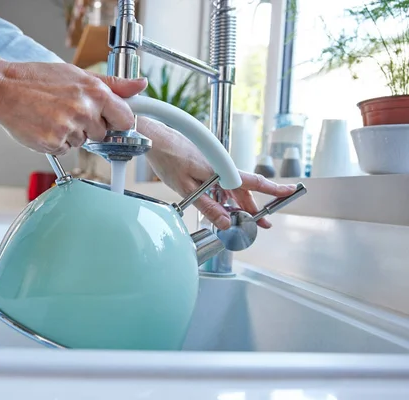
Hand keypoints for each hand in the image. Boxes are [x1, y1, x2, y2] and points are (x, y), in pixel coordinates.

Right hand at [0, 55, 146, 154]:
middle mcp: (84, 110)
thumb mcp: (79, 75)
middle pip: (102, 134)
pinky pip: (65, 149)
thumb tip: (141, 85)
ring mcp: (69, 128)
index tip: (107, 119)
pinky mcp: (53, 143)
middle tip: (68, 111)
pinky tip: (45, 126)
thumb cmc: (38, 80)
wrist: (4, 89)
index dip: (116, 121)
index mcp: (95, 92)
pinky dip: (56, 141)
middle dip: (90, 126)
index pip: (125, 119)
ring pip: (83, 142)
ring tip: (53, 116)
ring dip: (71, 134)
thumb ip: (114, 84)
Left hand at [137, 117, 296, 229]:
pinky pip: (220, 183)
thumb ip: (208, 207)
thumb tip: (226, 223)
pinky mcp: (204, 165)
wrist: (154, 139)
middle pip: (243, 190)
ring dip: (237, 204)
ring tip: (241, 220)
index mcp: (221, 171)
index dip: (273, 190)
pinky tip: (219, 206)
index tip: (290, 192)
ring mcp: (213, 165)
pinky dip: (223, 196)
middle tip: (265, 223)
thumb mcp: (187, 189)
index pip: (253, 183)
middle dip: (255, 207)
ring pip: (231, 188)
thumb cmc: (168, 159)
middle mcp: (221, 167)